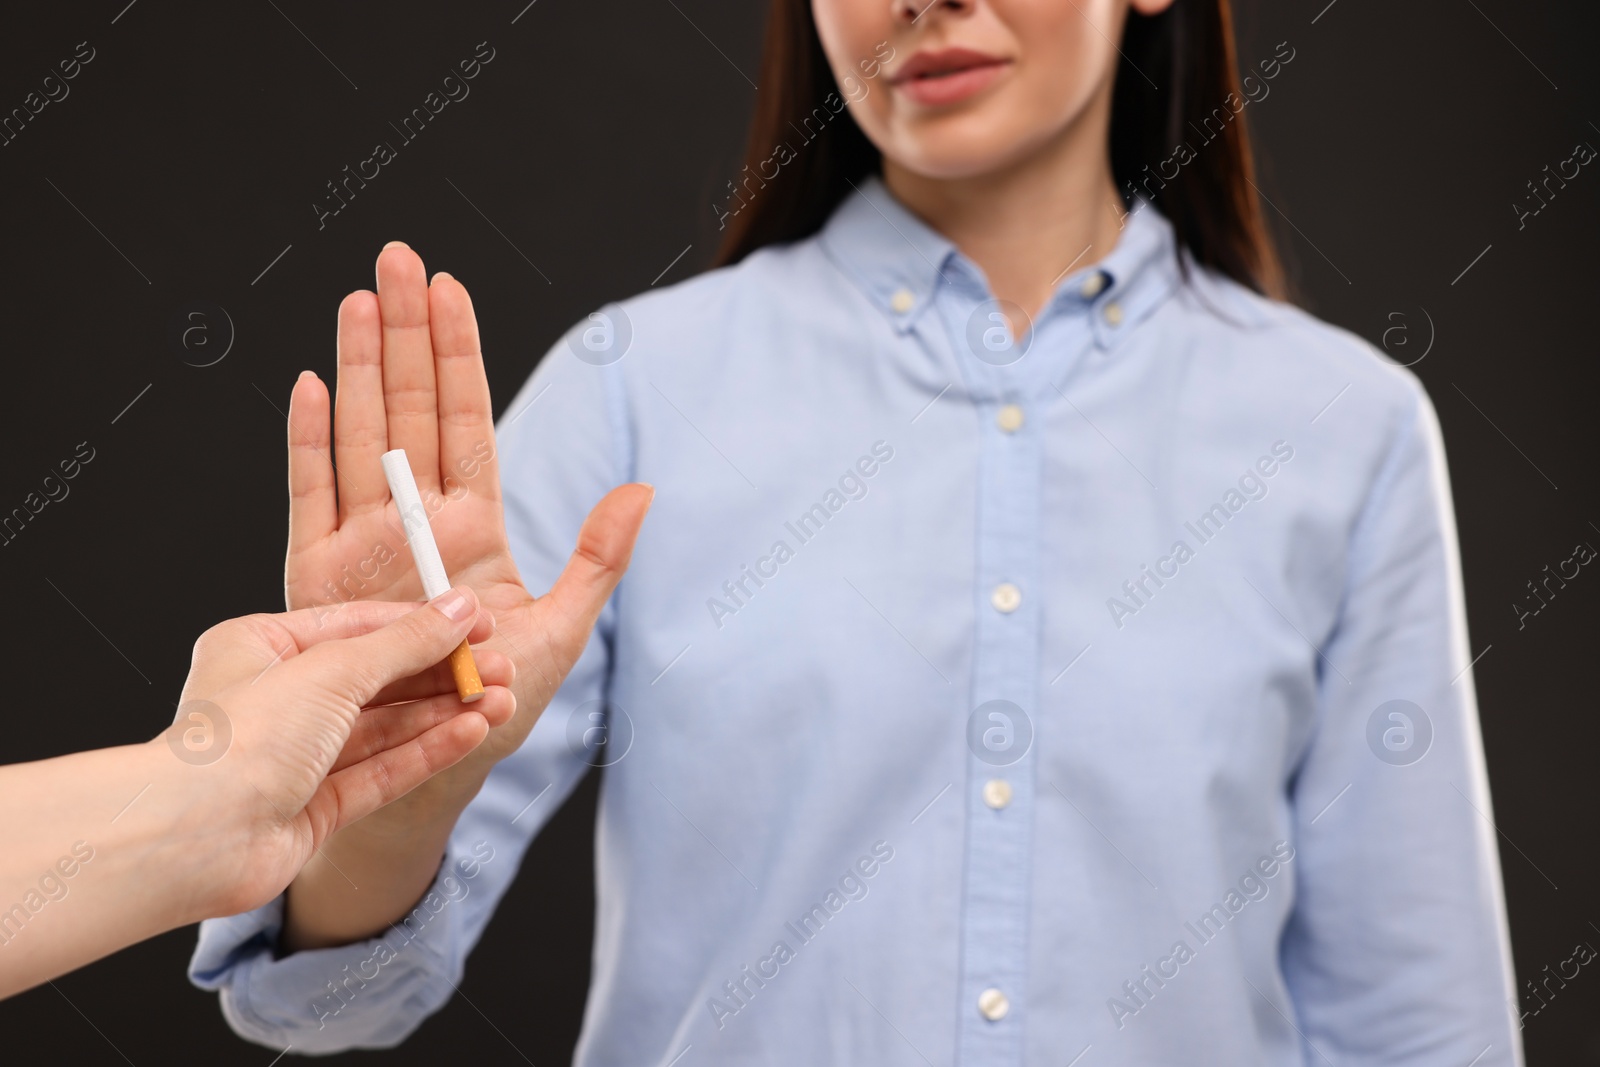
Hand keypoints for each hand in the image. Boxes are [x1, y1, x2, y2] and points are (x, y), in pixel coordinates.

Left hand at [168, 589, 515, 919]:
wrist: (193, 838)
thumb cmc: (238, 741)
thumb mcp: (332, 670)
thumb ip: (403, 643)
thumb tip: (457, 611)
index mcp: (260, 649)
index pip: (358, 627)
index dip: (423, 625)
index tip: (478, 622)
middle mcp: (277, 701)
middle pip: (379, 679)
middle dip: (444, 673)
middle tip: (500, 667)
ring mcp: (296, 757)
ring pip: (387, 727)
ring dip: (446, 712)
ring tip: (501, 701)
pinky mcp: (314, 807)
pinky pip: (383, 771)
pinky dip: (429, 750)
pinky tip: (472, 732)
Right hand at [283, 243, 649, 819]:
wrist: (426, 766)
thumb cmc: (495, 704)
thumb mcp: (564, 630)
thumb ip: (599, 558)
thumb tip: (645, 489)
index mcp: (473, 524)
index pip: (464, 418)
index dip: (456, 353)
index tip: (449, 288)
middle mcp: (414, 520)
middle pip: (408, 406)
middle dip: (403, 331)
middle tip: (397, 257)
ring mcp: (363, 543)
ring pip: (360, 433)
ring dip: (358, 365)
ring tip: (358, 298)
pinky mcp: (318, 576)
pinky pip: (310, 495)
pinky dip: (307, 441)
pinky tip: (310, 383)